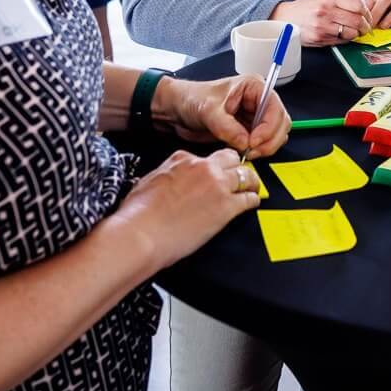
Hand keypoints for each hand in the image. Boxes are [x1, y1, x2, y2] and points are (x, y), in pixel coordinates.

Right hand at [114, 149, 260, 268]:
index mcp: (182, 159)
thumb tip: (170, 180)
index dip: (211, 168)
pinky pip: (249, 198)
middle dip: (235, 167)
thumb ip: (167, 175)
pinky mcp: (226, 207)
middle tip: (238, 177)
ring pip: (246, 175)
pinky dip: (253, 200)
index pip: (206, 157)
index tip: (213, 176)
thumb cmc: (138, 213)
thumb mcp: (149, 181)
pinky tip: (252, 203)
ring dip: (250, 182)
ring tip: (251, 188)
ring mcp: (217, 186)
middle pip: (231, 159)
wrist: (141, 233)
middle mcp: (203, 168)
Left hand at [159, 74, 290, 158]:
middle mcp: (258, 101)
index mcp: (253, 87)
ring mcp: (254, 116)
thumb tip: (245, 141)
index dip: (269, 126)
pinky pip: (264, 142)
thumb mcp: (208, 111)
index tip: (254, 141)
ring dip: (266, 146)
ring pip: (275, 134)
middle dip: (269, 139)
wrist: (177, 110)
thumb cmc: (191, 99)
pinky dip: (259, 150)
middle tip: (252, 151)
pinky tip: (245, 152)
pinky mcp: (249, 131)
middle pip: (280, 122)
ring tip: (248, 153)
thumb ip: (227, 127)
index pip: (274, 106)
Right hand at [274, 0, 372, 45]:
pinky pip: (341, 41)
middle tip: (366, 28)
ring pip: (351, 33)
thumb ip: (343, 2)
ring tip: (354, 32)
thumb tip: (363, 9)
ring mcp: (323, 26)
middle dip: (365, 26)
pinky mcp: (320, 38)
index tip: (368, 16)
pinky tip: (342, 35)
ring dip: (356, 34)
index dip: (367, 12)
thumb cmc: (306, 8)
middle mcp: (327, 11)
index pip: (359, 5)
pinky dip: (345, 39)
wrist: (285, 18)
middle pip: (358, 20)